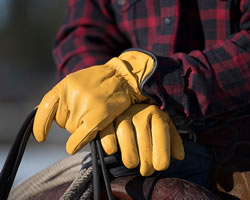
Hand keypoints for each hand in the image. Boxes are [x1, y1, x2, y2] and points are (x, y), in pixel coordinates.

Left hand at [33, 50, 154, 153]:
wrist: (122, 78)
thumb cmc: (99, 82)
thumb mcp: (76, 82)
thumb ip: (61, 96)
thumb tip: (44, 114)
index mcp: (64, 85)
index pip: (46, 109)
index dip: (40, 125)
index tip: (41, 137)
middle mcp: (71, 96)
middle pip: (61, 121)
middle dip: (70, 120)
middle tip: (86, 110)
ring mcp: (83, 107)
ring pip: (72, 129)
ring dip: (79, 126)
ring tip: (94, 114)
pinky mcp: (95, 118)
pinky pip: (78, 138)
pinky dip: (74, 144)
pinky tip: (72, 147)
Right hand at [100, 104, 184, 175]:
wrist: (128, 108)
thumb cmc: (148, 123)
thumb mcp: (164, 129)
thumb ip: (173, 141)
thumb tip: (179, 156)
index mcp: (155, 114)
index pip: (161, 132)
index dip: (162, 152)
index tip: (160, 167)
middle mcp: (139, 112)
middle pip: (143, 139)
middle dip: (146, 162)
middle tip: (146, 171)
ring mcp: (122, 115)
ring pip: (125, 135)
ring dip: (130, 156)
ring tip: (132, 164)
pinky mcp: (107, 119)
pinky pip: (107, 133)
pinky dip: (110, 145)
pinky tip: (114, 151)